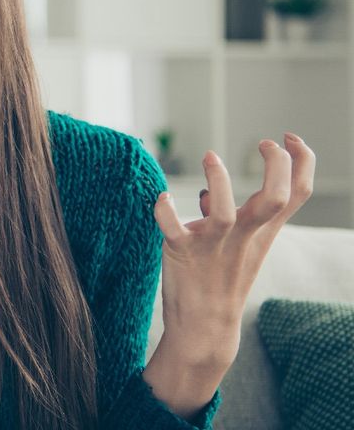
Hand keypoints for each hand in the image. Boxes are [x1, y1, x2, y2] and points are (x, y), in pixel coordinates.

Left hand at [152, 132, 315, 370]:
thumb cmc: (221, 278)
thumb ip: (231, 218)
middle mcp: (244, 235)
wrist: (205, 325)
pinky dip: (165, 210)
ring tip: (210, 156)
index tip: (290, 137)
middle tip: (265, 143)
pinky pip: (172, 227)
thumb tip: (207, 192)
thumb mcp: (239, 247)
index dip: (302, 161)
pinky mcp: (182, 252)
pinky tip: (162, 198)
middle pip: (275, 199)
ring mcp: (214, 245)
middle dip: (276, 166)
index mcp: (262, 231)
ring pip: (224, 212)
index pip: (298, 193)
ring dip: (218, 180)